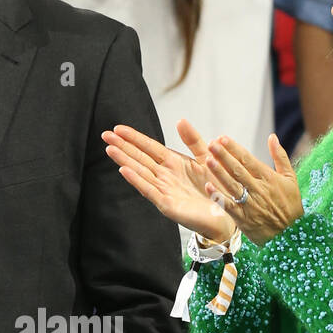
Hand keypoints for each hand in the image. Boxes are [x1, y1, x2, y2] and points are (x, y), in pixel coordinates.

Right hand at [102, 118, 235, 243]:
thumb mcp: (206, 157)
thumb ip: (192, 140)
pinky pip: (149, 190)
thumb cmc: (216, 188)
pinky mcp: (167, 205)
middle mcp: (165, 176)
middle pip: (140, 158)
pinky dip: (137, 180)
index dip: (134, 138)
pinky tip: (124, 170)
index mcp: (173, 163)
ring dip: (125, 160)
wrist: (228, 213)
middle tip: (105, 135)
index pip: (149, 147)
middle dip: (122, 146)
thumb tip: (180, 120)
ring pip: (140, 172)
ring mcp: (164, 190)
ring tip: (110, 149)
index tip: (117, 128)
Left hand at [204, 133, 302, 246]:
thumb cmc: (290, 205)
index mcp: (269, 178)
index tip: (222, 138)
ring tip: (208, 159)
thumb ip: (280, 156)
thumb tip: (272, 136)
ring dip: (219, 172)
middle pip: (238, 169)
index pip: (248, 159)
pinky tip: (208, 186)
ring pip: (232, 185)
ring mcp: (250, 204)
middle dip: (224, 156)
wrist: (291, 235)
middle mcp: (259, 189)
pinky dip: (218, 196)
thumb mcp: (290, 178)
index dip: (234, 148)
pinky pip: (229, 205)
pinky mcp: (244, 219)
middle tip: (211, 144)